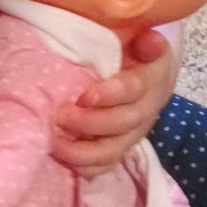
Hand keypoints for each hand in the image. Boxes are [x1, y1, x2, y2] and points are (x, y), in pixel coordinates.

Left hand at [51, 24, 182, 177]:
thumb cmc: (133, 53)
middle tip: (60, 116)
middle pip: (121, 123)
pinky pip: (106, 164)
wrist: (149, 76)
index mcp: (149, 80)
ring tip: (55, 144)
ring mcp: (132, 134)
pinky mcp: (120, 147)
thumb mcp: (140, 39)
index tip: (85, 96)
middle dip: (89, 123)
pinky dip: (85, 167)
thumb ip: (144, 41)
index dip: (110, 95)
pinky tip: (63, 158)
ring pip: (112, 150)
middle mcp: (144, 111)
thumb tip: (151, 40)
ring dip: (83, 151)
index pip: (133, 90)